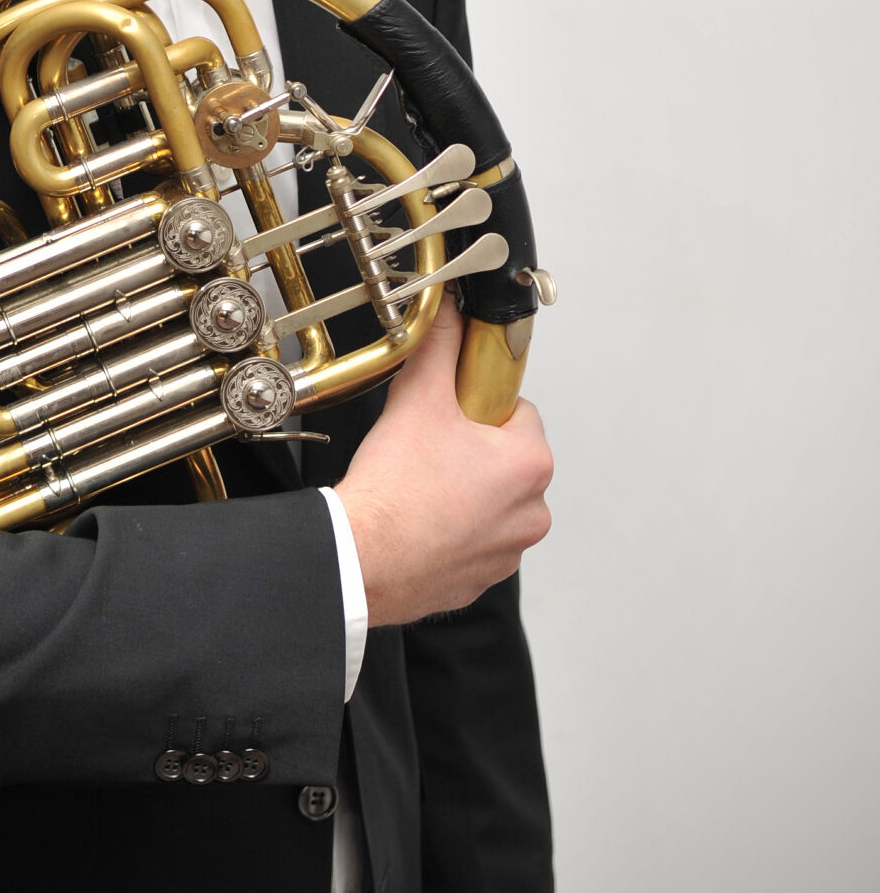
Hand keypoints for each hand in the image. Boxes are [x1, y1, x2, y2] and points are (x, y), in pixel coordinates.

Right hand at [336, 300, 552, 624]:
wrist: (361, 558)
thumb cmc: (395, 491)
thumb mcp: (418, 397)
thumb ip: (441, 346)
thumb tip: (450, 312)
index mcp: (531, 466)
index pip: (516, 411)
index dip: (476, 405)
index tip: (448, 414)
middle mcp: (531, 513)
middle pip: (503, 459)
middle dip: (469, 451)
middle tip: (425, 449)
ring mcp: (507, 552)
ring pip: (487, 501)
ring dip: (461, 492)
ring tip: (417, 488)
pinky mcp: (479, 580)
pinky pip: (470, 541)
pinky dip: (448, 531)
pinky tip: (415, 522)